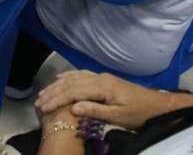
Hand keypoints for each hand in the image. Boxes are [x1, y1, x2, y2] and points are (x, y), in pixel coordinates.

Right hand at [36, 71, 171, 129]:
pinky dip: (69, 77)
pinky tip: (61, 78)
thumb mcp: (117, 116)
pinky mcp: (104, 80)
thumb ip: (95, 111)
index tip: (42, 108)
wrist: (154, 105)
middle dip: (53, 92)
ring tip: (44, 93)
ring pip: (75, 78)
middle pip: (71, 83)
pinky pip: (82, 75)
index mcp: (102, 86)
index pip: (73, 91)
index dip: (57, 99)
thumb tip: (73, 107)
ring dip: (58, 85)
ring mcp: (101, 77)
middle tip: (38, 102)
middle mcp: (99, 78)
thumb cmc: (137, 113)